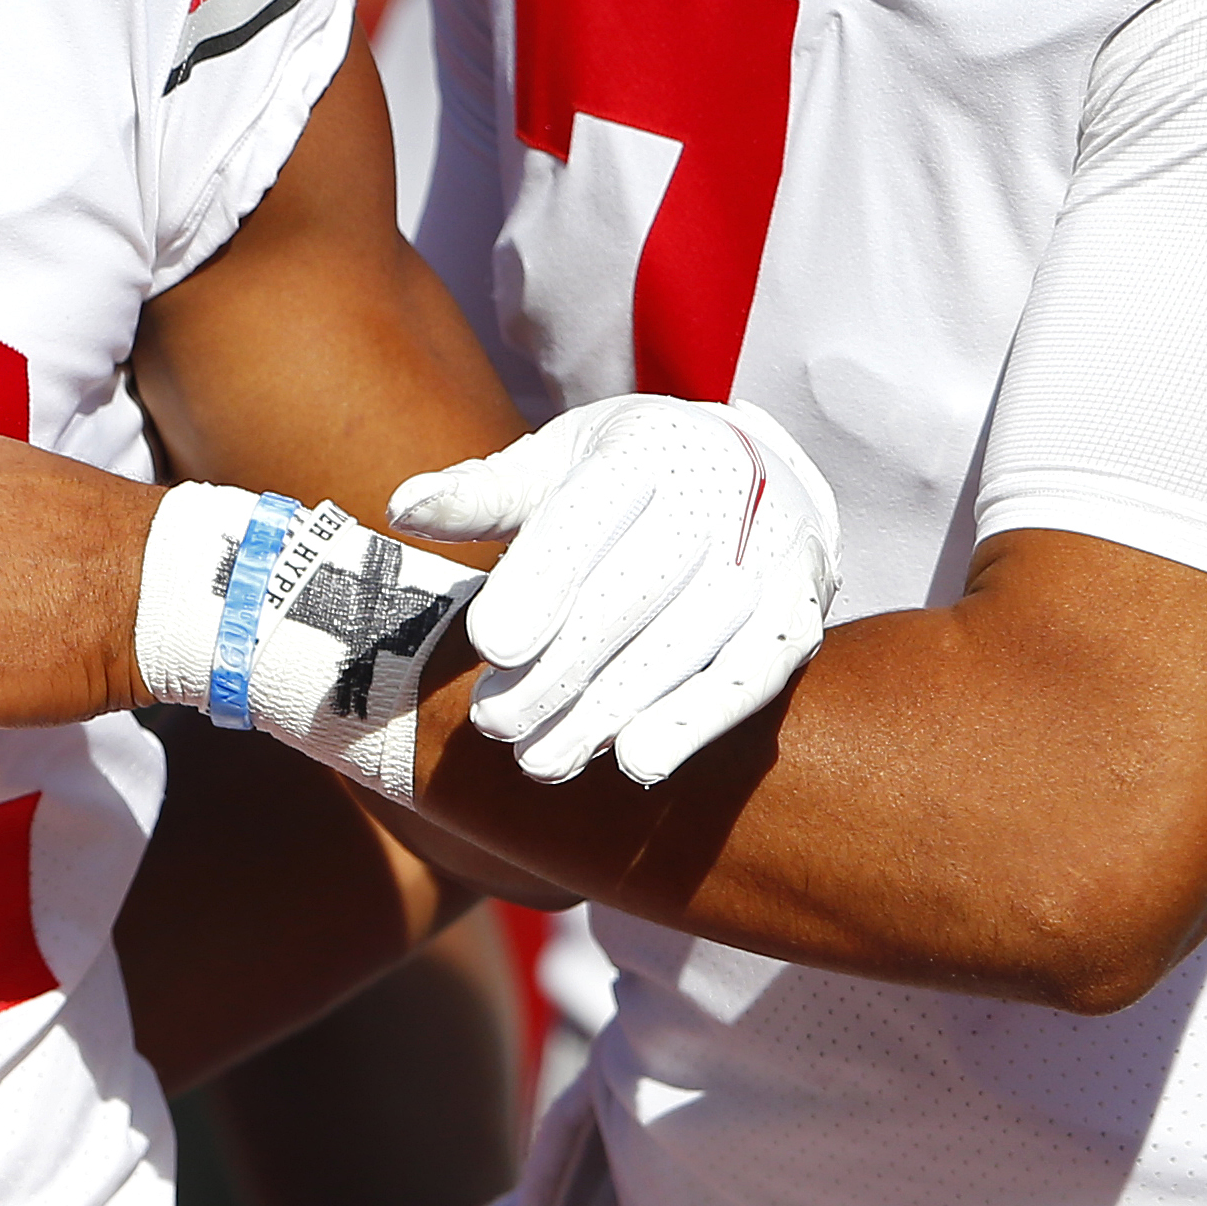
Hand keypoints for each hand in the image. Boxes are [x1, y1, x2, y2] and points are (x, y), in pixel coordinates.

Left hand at [393, 396, 836, 784]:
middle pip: (636, 588)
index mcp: (647, 444)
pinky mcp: (803, 604)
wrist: (748, 469)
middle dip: (562, 663)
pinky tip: (639, 761)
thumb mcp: (554, 464)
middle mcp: (721, 488)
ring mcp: (772, 547)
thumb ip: (484, 493)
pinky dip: (700, 718)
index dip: (542, 579)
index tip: (489, 645)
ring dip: (615, 707)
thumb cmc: (623, 476)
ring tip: (544, 759)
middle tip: (495, 724)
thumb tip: (403, 508)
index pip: (590, 514)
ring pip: (692, 638)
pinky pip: (755, 669)